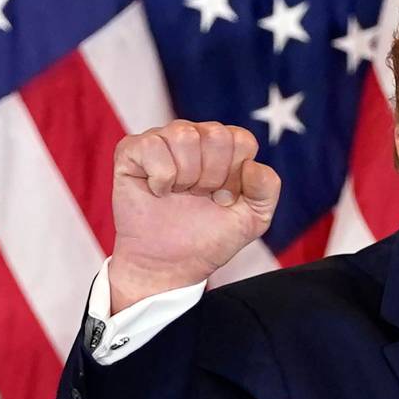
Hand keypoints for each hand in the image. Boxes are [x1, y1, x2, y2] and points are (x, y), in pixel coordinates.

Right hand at [109, 120, 280, 312]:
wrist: (171, 263)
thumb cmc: (210, 237)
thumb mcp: (254, 218)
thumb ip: (267, 188)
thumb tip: (252, 164)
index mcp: (226, 147)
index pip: (242, 140)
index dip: (236, 175)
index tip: (224, 198)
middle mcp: (195, 137)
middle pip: (216, 134)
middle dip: (213, 175)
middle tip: (200, 196)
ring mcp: (162, 140)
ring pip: (184, 134)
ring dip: (186, 175)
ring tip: (180, 194)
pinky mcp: (132, 150)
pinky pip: (152, 145)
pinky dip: (160, 177)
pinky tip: (158, 192)